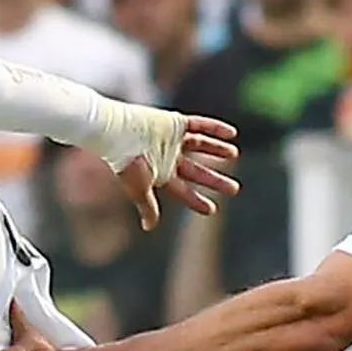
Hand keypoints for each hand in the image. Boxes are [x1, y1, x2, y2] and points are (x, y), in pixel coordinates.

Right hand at [91, 101, 241, 227]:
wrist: (117, 133)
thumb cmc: (126, 163)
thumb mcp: (139, 189)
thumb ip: (148, 207)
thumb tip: (149, 227)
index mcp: (161, 174)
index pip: (183, 191)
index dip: (197, 201)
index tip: (212, 209)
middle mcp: (168, 157)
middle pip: (196, 170)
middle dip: (214, 180)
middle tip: (234, 189)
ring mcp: (172, 139)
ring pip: (200, 145)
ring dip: (217, 150)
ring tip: (234, 154)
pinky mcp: (175, 122)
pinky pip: (199, 124)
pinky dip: (215, 128)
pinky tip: (232, 134)